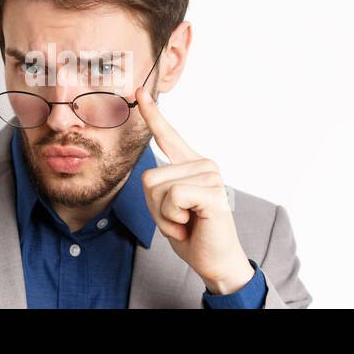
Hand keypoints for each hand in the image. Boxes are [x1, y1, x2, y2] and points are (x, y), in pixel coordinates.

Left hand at [136, 86, 255, 294]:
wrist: (215, 261)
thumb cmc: (192, 234)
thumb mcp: (166, 207)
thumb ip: (159, 187)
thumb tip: (150, 175)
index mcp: (190, 165)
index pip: (167, 135)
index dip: (152, 114)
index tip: (139, 92)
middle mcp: (203, 164)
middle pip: (148, 177)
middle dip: (155, 208)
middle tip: (179, 220)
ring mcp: (211, 176)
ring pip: (158, 188)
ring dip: (165, 216)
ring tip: (186, 222)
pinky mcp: (213, 192)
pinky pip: (173, 198)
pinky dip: (173, 219)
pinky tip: (191, 224)